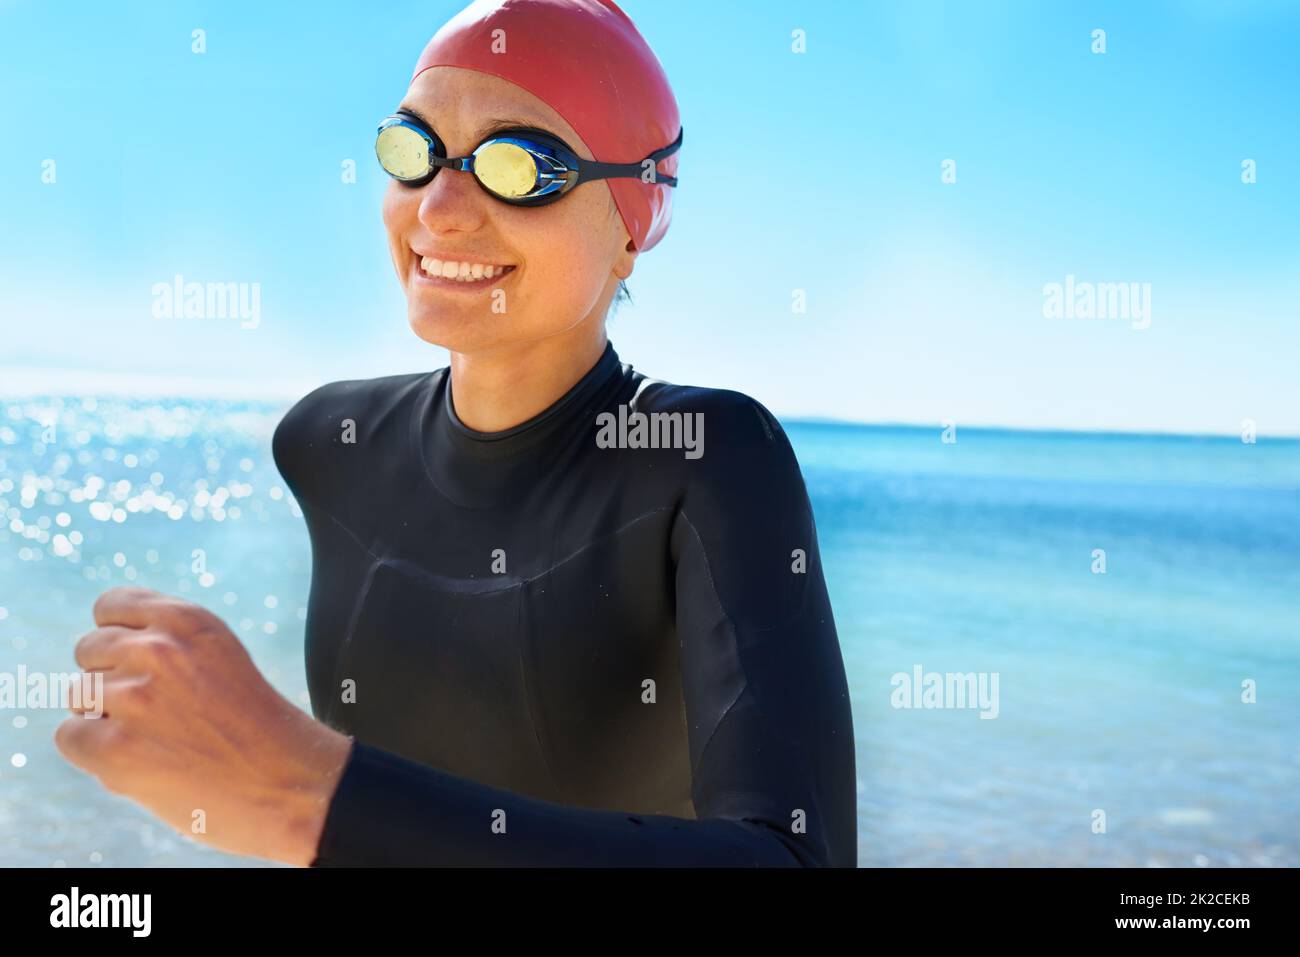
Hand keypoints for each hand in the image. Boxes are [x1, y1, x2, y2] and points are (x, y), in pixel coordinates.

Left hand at [54, 586, 352, 865]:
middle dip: (111, 678)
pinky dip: (95, 753)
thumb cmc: (256, 726)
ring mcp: (135, 697)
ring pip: (78, 695)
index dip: (118, 636)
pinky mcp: (115, 747)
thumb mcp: (220, 658)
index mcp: (189, 621)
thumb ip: (170, 644)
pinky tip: (141, 761)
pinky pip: (70, 736)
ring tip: (158, 739)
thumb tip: (104, 651)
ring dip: (106, 717)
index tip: (137, 662)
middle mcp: (158, 649)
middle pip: (89, 650)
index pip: (111, 605)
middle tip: (156, 711)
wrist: (289, 783)